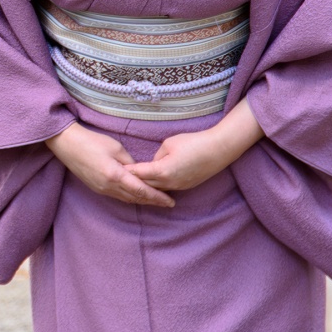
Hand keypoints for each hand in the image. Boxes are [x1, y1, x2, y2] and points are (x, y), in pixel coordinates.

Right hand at [45, 121, 173, 207]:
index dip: (157, 197)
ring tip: (156, 200)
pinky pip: (118, 196)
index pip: (141, 190)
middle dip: (153, 201)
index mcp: (115, 175)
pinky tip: (137, 195)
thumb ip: (130, 162)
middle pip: (135, 198)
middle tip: (168, 203)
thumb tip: (139, 172)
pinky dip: (130, 197)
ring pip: (126, 199)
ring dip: (142, 200)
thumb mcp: (116, 148)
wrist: (67, 145)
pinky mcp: (97, 188)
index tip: (170, 201)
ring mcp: (102, 189)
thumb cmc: (92, 141)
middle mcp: (109, 186)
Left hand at [126, 99, 263, 191]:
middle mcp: (169, 182)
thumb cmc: (193, 142)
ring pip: (156, 189)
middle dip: (132, 181)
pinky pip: (167, 188)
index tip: (112, 169)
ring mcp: (179, 186)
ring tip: (131, 183)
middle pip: (145, 185)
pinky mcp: (186, 186)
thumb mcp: (169, 143)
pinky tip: (150, 184)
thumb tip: (153, 162)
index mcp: (162, 171)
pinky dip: (157, 186)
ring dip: (145, 186)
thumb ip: (157, 155)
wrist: (219, 149)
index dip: (126, 171)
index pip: (138, 173)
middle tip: (117, 178)